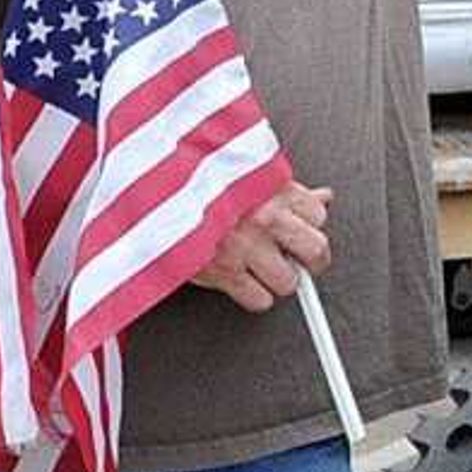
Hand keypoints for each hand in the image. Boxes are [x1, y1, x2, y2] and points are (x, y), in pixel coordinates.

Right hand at [187, 181, 330, 311]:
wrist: (148, 186)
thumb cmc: (194, 177)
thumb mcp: (245, 171)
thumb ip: (286, 188)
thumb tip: (324, 197)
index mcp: (272, 187)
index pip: (319, 216)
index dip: (309, 225)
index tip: (299, 231)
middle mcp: (265, 217)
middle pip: (316, 251)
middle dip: (310, 259)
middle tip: (299, 260)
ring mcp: (246, 247)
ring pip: (288, 282)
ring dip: (277, 279)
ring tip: (260, 268)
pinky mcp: (223, 272)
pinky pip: (259, 300)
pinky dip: (253, 296)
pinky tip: (241, 281)